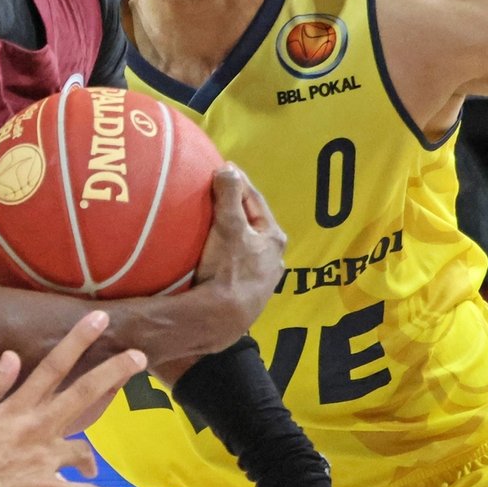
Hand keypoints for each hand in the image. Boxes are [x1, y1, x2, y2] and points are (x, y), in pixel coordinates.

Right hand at [0, 311, 146, 486]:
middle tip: (140, 356)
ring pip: (85, 450)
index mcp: (14, 410)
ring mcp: (44, 461)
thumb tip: (11, 355)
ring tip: (93, 469)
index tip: (100, 319)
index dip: (78, 341)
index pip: (51, 367)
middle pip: (82, 394)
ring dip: (91, 459)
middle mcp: (36, 430)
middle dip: (113, 372)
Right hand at [189, 166, 287, 344]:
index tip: (224, 168)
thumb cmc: (229, 269)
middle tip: (217, 194)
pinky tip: (216, 257)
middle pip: (253, 224)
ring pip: (247, 247)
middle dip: (237, 209)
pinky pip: (237, 265)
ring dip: (233, 234)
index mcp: (273, 238)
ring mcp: (263, 279)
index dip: (238, 182)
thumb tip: (228, 169)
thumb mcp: (228, 227)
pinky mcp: (249, 295)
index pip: (255, 200)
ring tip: (214, 225)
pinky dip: (228, 254)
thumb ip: (229, 196)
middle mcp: (274, 258)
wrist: (224, 318)